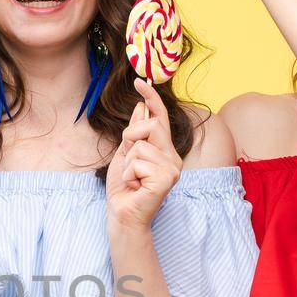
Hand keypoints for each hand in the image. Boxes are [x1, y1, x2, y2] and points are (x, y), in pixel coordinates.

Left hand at [106, 78, 182, 230]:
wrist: (123, 214)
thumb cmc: (124, 188)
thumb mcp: (125, 155)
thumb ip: (135, 133)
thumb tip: (141, 109)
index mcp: (164, 149)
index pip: (161, 118)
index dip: (152, 98)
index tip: (139, 81)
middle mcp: (173, 156)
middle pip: (151, 125)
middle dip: (131, 138)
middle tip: (128, 159)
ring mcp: (173, 168)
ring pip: (140, 146)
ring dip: (128, 163)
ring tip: (133, 179)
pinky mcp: (167, 179)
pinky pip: (138, 163)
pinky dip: (129, 174)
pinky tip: (135, 187)